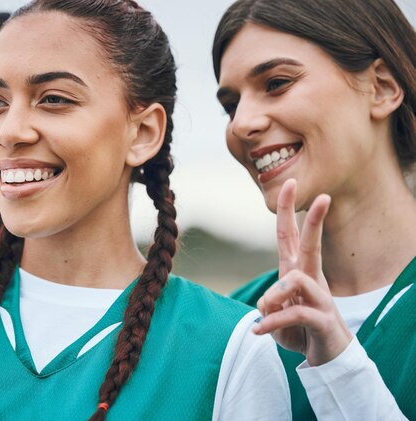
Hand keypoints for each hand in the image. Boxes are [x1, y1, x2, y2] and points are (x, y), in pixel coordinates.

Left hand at [253, 179, 352, 365]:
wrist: (325, 356)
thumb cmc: (298, 328)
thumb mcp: (274, 314)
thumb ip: (268, 304)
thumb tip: (264, 304)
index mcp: (296, 271)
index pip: (289, 236)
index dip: (288, 211)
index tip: (291, 183)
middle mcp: (310, 279)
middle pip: (311, 244)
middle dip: (315, 220)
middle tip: (325, 197)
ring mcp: (320, 298)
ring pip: (295, 280)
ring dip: (272, 297)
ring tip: (264, 314)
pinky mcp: (322, 320)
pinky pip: (294, 313)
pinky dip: (272, 323)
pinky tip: (260, 331)